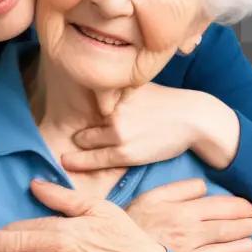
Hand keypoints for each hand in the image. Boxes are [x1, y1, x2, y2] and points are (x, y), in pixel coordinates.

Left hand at [60, 82, 203, 171]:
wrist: (193, 118)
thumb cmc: (167, 103)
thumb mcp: (139, 88)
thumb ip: (116, 92)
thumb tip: (94, 94)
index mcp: (115, 94)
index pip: (84, 105)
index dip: (74, 114)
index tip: (58, 120)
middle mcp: (114, 112)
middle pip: (82, 123)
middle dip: (74, 132)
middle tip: (65, 139)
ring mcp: (119, 133)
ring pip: (85, 142)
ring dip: (75, 149)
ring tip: (64, 155)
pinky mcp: (126, 153)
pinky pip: (95, 160)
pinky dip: (78, 162)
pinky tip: (66, 163)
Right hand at [125, 178, 251, 251]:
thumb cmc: (131, 224)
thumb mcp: (151, 196)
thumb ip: (180, 189)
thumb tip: (204, 187)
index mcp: (185, 213)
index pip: (223, 208)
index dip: (242, 208)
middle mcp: (192, 236)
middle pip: (229, 230)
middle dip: (248, 226)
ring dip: (243, 247)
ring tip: (251, 244)